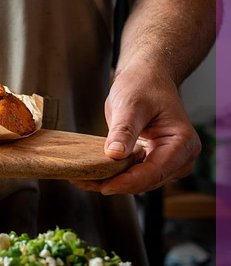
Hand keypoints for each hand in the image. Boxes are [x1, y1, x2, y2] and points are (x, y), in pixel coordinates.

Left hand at [71, 67, 200, 194]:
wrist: (146, 78)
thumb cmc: (144, 86)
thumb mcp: (131, 105)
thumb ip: (124, 130)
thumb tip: (115, 154)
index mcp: (182, 142)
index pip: (156, 171)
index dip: (130, 181)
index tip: (106, 186)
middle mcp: (180, 157)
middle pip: (147, 181)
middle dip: (117, 184)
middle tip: (84, 181)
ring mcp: (167, 162)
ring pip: (139, 183)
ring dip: (112, 182)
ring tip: (82, 179)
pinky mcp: (151, 162)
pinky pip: (133, 175)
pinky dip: (112, 176)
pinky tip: (90, 175)